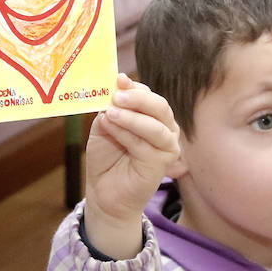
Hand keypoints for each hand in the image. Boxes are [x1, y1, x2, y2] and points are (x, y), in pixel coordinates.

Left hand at [82, 74, 180, 259]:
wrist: (104, 191)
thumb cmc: (107, 158)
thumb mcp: (106, 126)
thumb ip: (111, 108)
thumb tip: (114, 89)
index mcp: (154, 117)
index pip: (149, 96)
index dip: (134, 87)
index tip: (117, 79)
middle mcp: (166, 130)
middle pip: (160, 107)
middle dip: (138, 98)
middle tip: (117, 94)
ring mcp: (167, 147)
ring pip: (156, 126)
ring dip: (132, 117)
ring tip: (111, 112)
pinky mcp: (162, 164)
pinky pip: (145, 144)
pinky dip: (126, 133)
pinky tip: (111, 126)